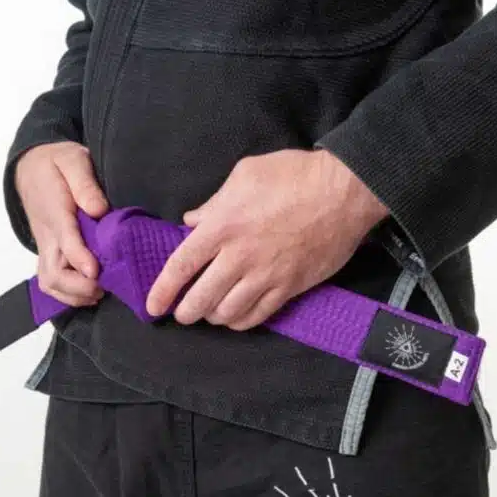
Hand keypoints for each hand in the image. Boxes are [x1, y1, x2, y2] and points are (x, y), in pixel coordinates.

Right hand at [15, 141, 108, 306]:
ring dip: (73, 295)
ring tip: (100, 292)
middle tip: (104, 286)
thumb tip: (98, 210)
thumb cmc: (56, 163)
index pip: (64, 240)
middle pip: (53, 272)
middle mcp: (48, 235)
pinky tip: (90, 292)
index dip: (79, 258)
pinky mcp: (48, 253)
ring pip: (50, 282)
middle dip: (78, 287)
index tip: (95, 271)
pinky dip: (68, 294)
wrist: (30, 167)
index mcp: (55, 211)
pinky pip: (51, 282)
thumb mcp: (73, 159)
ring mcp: (46, 247)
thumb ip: (85, 183)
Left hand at [146, 148, 388, 330]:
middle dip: (186, 312)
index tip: (152, 306)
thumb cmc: (293, 175)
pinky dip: (241, 322)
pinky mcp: (289, 288)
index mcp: (223, 226)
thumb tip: (193, 221)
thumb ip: (214, 202)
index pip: (182, 265)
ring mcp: (266, 276)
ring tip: (209, 314)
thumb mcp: (245, 174)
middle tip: (182, 314)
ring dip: (212, 317)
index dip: (163, 290)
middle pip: (202, 298)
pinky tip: (235, 318)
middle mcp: (239, 257)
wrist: (343, 193)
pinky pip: (258, 315)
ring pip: (228, 312)